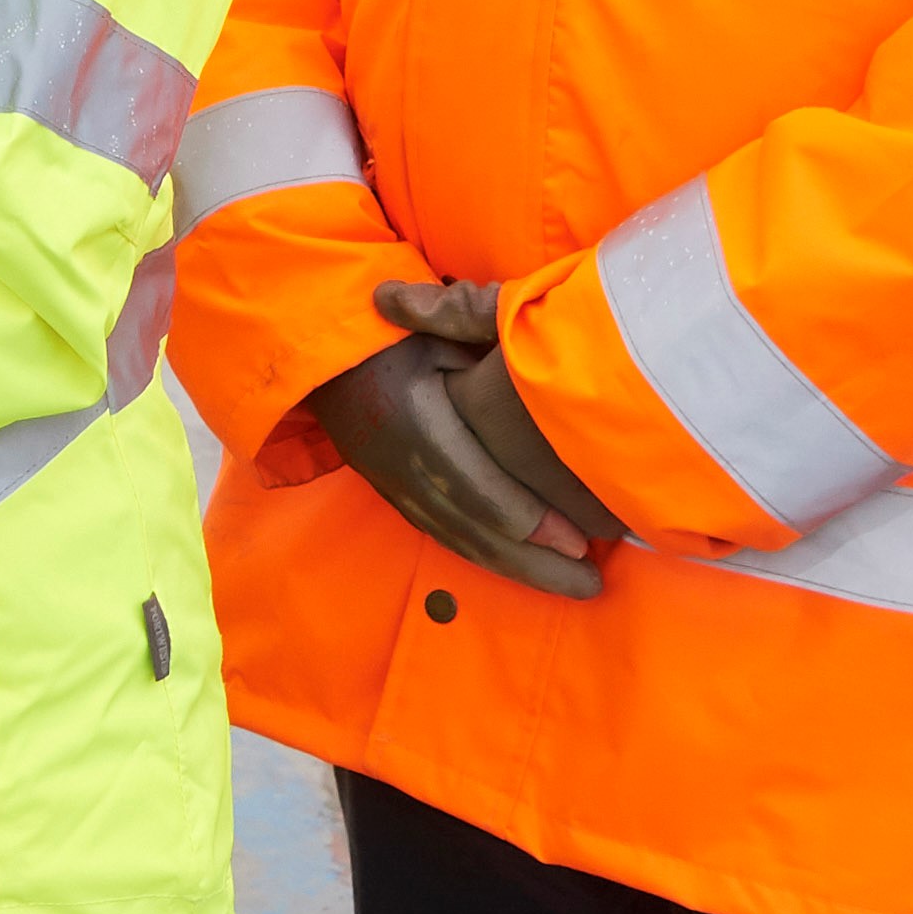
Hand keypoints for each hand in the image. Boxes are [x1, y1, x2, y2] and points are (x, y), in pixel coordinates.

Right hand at [301, 277, 601, 598]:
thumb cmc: (393, 334)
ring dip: (519, 570)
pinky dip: (490, 559)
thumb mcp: (436, 328)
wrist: (321, 354)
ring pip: (460, 542)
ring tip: (573, 585)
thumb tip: (544, 385)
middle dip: (536, 562)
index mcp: (413, 421)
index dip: (529, 519)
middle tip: (591, 580)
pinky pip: (445, 537)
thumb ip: (486, 357)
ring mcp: (393, 486)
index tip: (580, 538)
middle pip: (474, 529)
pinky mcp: (394, 496)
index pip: (476, 485)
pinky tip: (527, 568)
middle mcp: (400, 465)